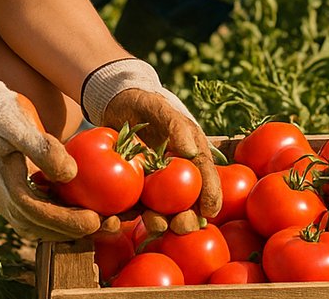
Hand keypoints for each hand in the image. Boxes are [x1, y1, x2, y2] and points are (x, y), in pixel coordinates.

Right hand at [0, 62, 100, 239]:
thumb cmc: (1, 114)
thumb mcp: (17, 122)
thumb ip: (41, 147)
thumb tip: (70, 174)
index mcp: (3, 182)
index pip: (32, 211)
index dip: (63, 220)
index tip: (93, 220)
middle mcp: (6, 198)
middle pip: (40, 226)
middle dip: (75, 231)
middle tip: (110, 225)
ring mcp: (12, 200)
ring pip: (43, 226)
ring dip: (74, 230)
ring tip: (107, 223)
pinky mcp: (22, 196)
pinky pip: (45, 215)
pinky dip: (67, 219)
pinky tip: (93, 211)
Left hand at [82, 59, 221, 219]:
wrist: (117, 105)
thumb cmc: (145, 103)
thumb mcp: (161, 109)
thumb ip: (176, 127)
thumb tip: (188, 151)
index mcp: (192, 156)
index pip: (207, 177)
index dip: (211, 195)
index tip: (210, 211)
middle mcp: (178, 174)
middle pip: (187, 202)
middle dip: (187, 218)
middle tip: (181, 225)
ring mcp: (156, 184)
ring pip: (163, 210)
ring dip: (162, 222)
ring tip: (154, 223)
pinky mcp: (136, 190)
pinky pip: (136, 207)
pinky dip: (133, 216)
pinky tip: (126, 220)